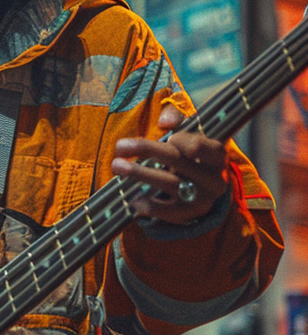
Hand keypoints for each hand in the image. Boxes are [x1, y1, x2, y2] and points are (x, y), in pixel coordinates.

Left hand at [111, 103, 228, 225]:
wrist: (202, 189)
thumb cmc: (189, 154)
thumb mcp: (188, 132)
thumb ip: (177, 118)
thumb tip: (165, 121)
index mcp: (216, 155)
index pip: (199, 145)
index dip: (180, 140)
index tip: (166, 137)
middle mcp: (214, 179)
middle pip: (177, 161)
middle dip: (147, 150)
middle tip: (119, 146)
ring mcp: (203, 199)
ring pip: (170, 184)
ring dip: (140, 173)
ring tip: (117, 166)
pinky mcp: (190, 215)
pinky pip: (169, 212)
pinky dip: (149, 205)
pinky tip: (133, 198)